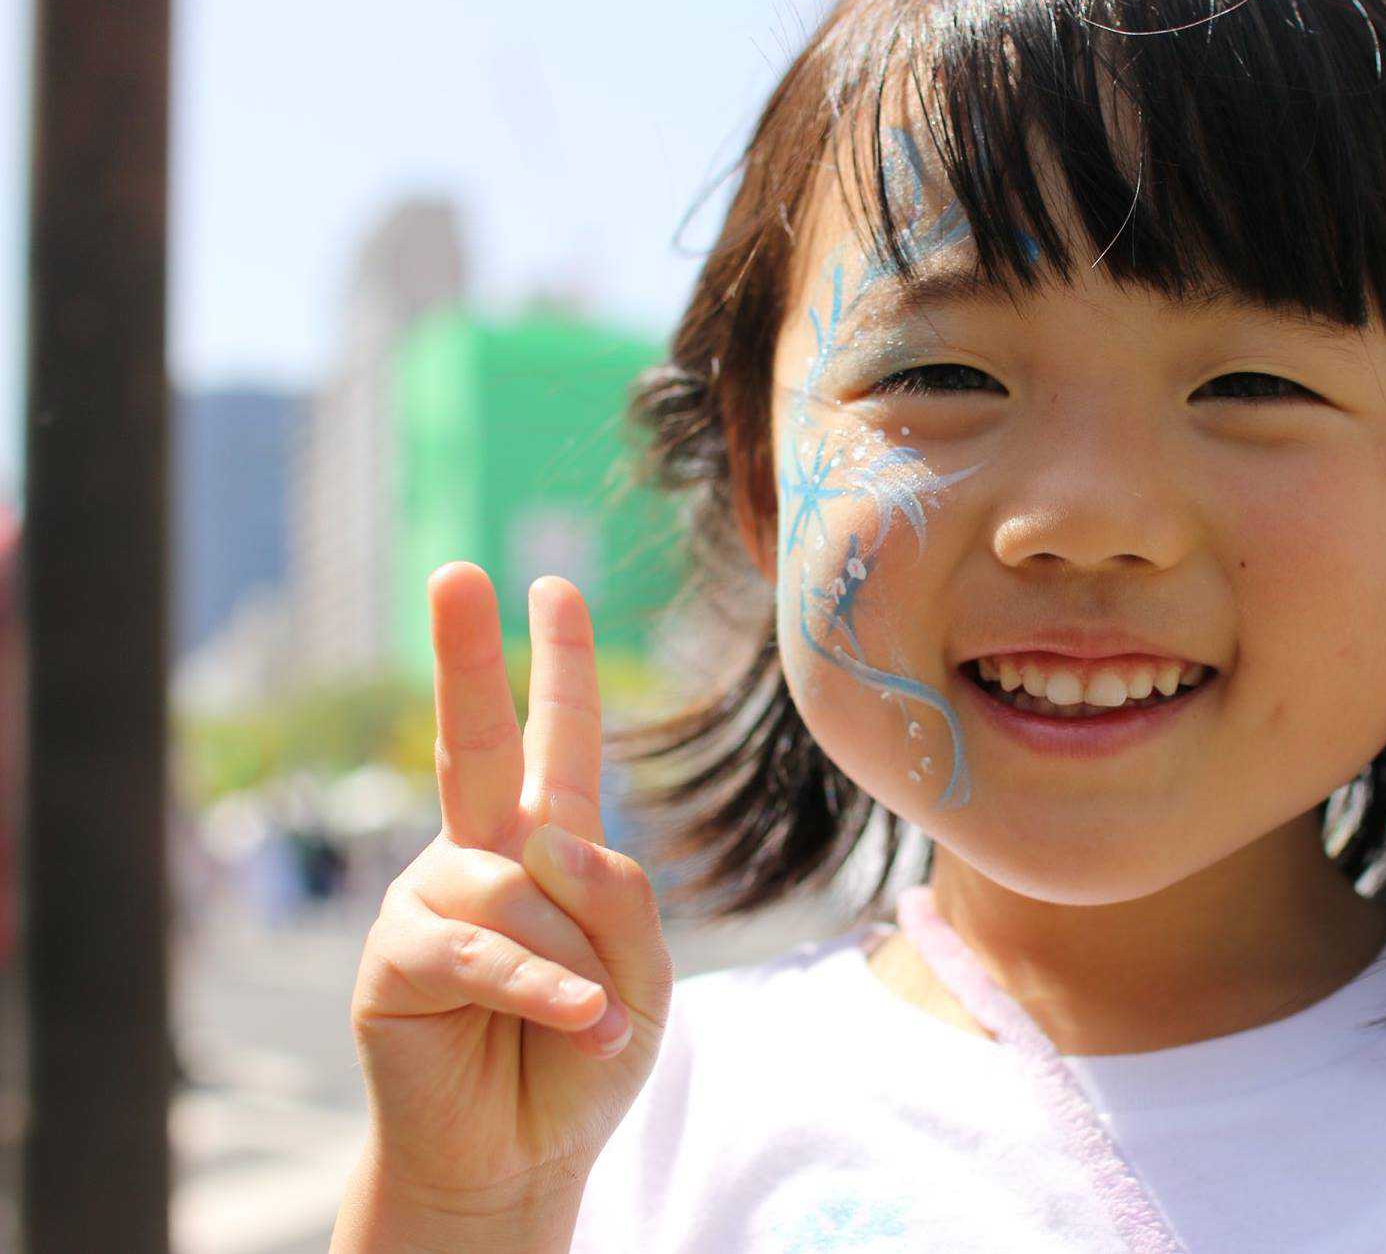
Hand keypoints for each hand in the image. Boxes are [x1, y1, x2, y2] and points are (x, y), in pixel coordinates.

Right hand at [345, 564, 672, 1211]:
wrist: (520, 1157)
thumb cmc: (582, 1058)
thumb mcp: (644, 975)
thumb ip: (619, 896)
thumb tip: (546, 841)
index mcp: (549, 844)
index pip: (561, 739)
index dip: (561, 664)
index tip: (552, 585)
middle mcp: (484, 854)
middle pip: (478, 739)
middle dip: (468, 655)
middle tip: (454, 571)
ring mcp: (433, 897)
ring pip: (520, 884)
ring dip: (571, 958)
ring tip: (588, 1018)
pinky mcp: (398, 955)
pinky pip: (485, 946)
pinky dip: (543, 986)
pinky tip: (579, 1019)